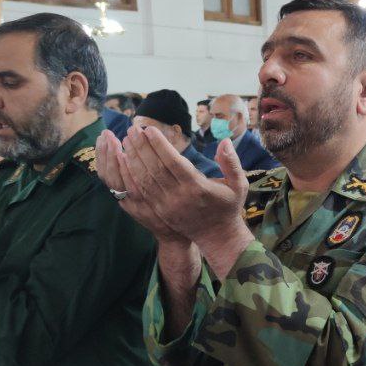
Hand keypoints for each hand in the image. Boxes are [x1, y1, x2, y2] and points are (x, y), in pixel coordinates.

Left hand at [100, 127, 252, 277]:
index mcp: (197, 188)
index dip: (160, 145)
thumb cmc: (228, 206)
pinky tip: (127, 161)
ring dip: (134, 159)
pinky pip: (142, 191)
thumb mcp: (238, 184)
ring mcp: (167, 206)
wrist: (217, 236)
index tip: (149, 129)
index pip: (173, 163)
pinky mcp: (159, 211)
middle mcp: (179, 197)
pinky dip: (132, 175)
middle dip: (142, 147)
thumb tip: (226, 141)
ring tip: (127, 140)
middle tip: (133, 129)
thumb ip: (232, 162)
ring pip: (145, 179)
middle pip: (155, 169)